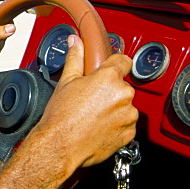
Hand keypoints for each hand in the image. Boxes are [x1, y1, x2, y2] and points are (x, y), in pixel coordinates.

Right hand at [32, 35, 137, 173]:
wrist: (60, 146)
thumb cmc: (61, 116)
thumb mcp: (66, 81)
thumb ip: (75, 58)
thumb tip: (75, 42)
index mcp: (109, 78)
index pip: (124, 61)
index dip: (115, 64)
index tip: (109, 69)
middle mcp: (123, 95)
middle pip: (122, 86)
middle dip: (110, 90)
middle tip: (91, 98)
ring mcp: (128, 115)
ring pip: (125, 106)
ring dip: (114, 108)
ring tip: (93, 115)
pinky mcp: (129, 133)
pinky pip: (126, 124)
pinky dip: (116, 125)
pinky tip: (98, 126)